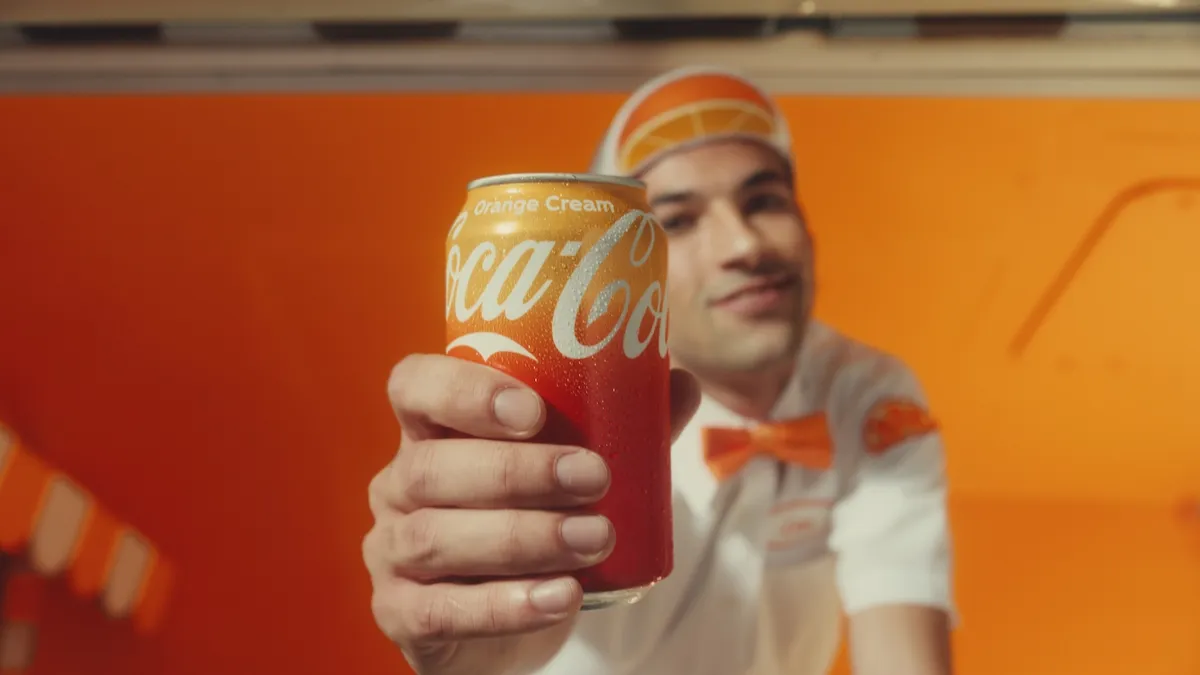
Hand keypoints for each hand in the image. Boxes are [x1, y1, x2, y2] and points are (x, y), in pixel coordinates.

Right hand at [363, 354, 700, 674]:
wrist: (506, 620)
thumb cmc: (534, 521)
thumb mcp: (571, 472)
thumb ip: (620, 429)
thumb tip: (681, 384)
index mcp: (431, 431)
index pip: (415, 387)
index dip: (463, 391)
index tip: (534, 411)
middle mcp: (399, 484)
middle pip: (432, 467)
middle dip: (517, 471)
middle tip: (594, 477)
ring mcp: (390, 550)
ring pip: (435, 537)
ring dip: (522, 537)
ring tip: (594, 540)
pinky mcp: (399, 613)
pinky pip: (441, 610)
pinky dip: (506, 605)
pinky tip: (562, 598)